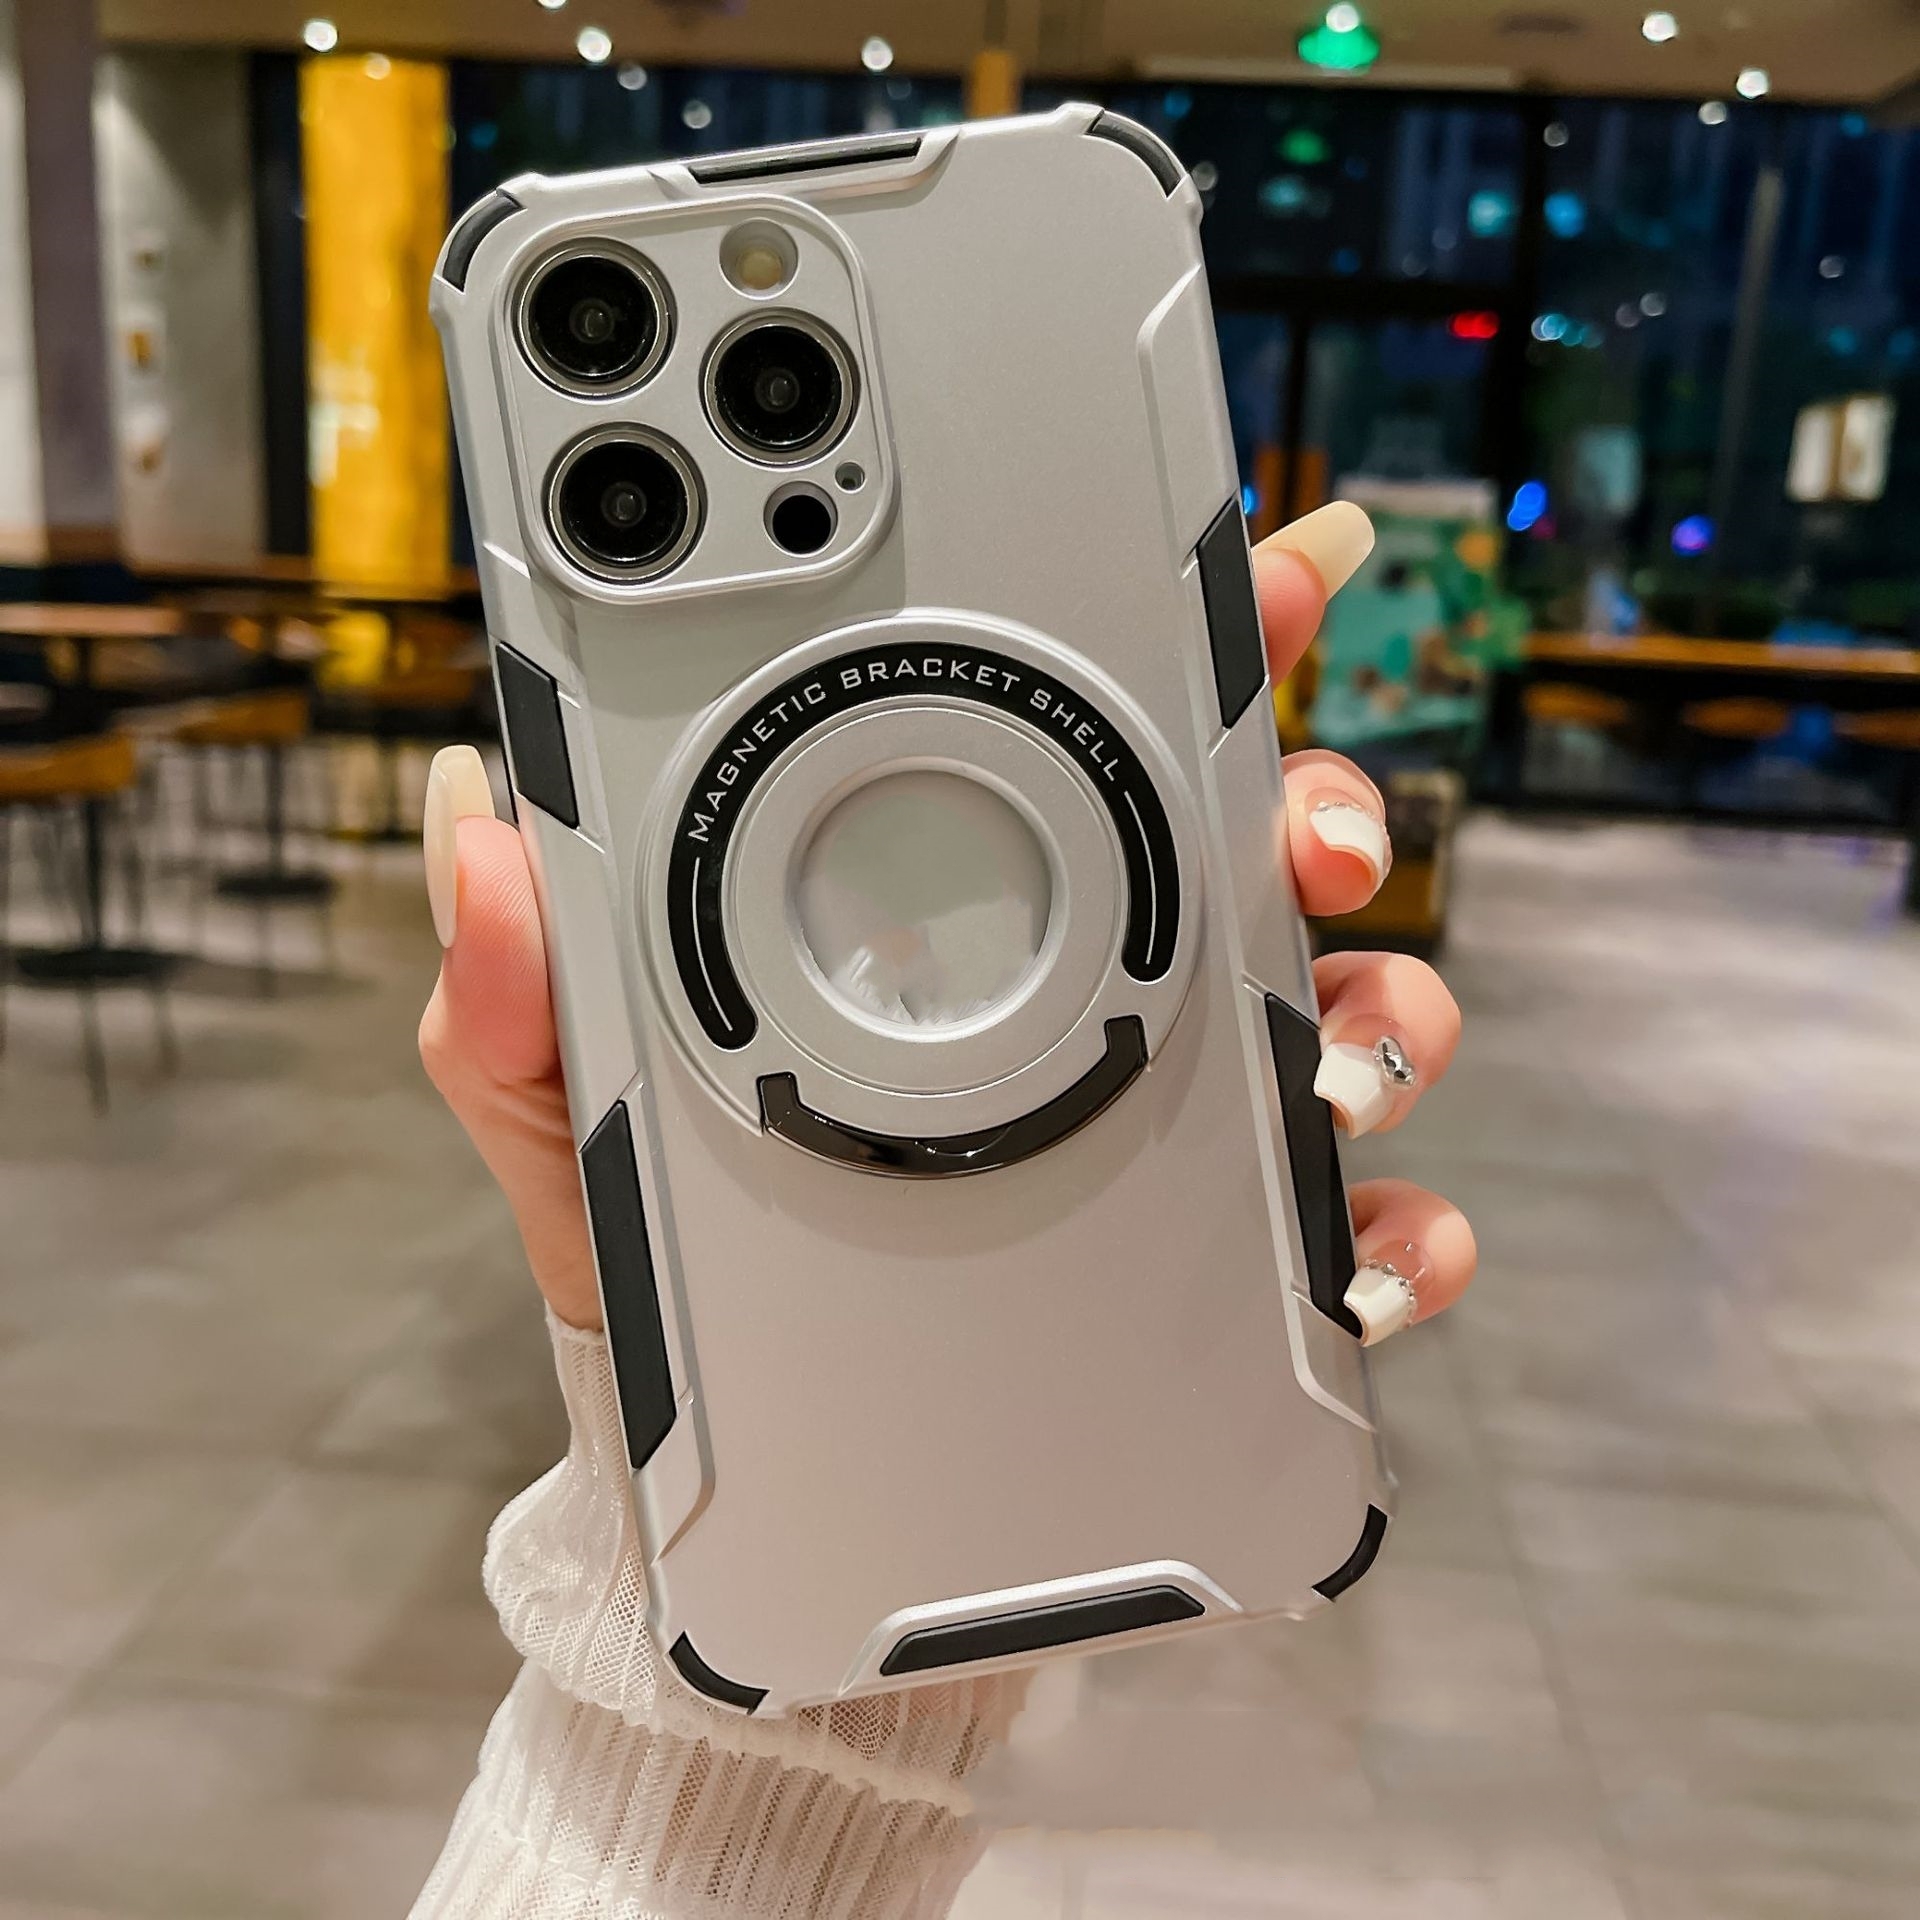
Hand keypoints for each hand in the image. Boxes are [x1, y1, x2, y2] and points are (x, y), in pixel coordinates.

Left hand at [419, 501, 1473, 1343]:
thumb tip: (475, 828)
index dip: (1193, 641)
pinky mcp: (1198, 1270)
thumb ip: (511, 984)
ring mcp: (1152, 1123)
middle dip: (1329, 807)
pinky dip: (1387, 1232)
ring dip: (1385, 1012)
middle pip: (1253, 857)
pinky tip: (1373, 1248)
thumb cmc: (644, 1236)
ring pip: (1334, 1021)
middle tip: (1313, 834)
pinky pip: (1331, 1236)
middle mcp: (1076, 994)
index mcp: (949, 910)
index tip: (1280, 570)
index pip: (1083, 742)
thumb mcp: (556, 1102)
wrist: (703, 1446)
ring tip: (1340, 1058)